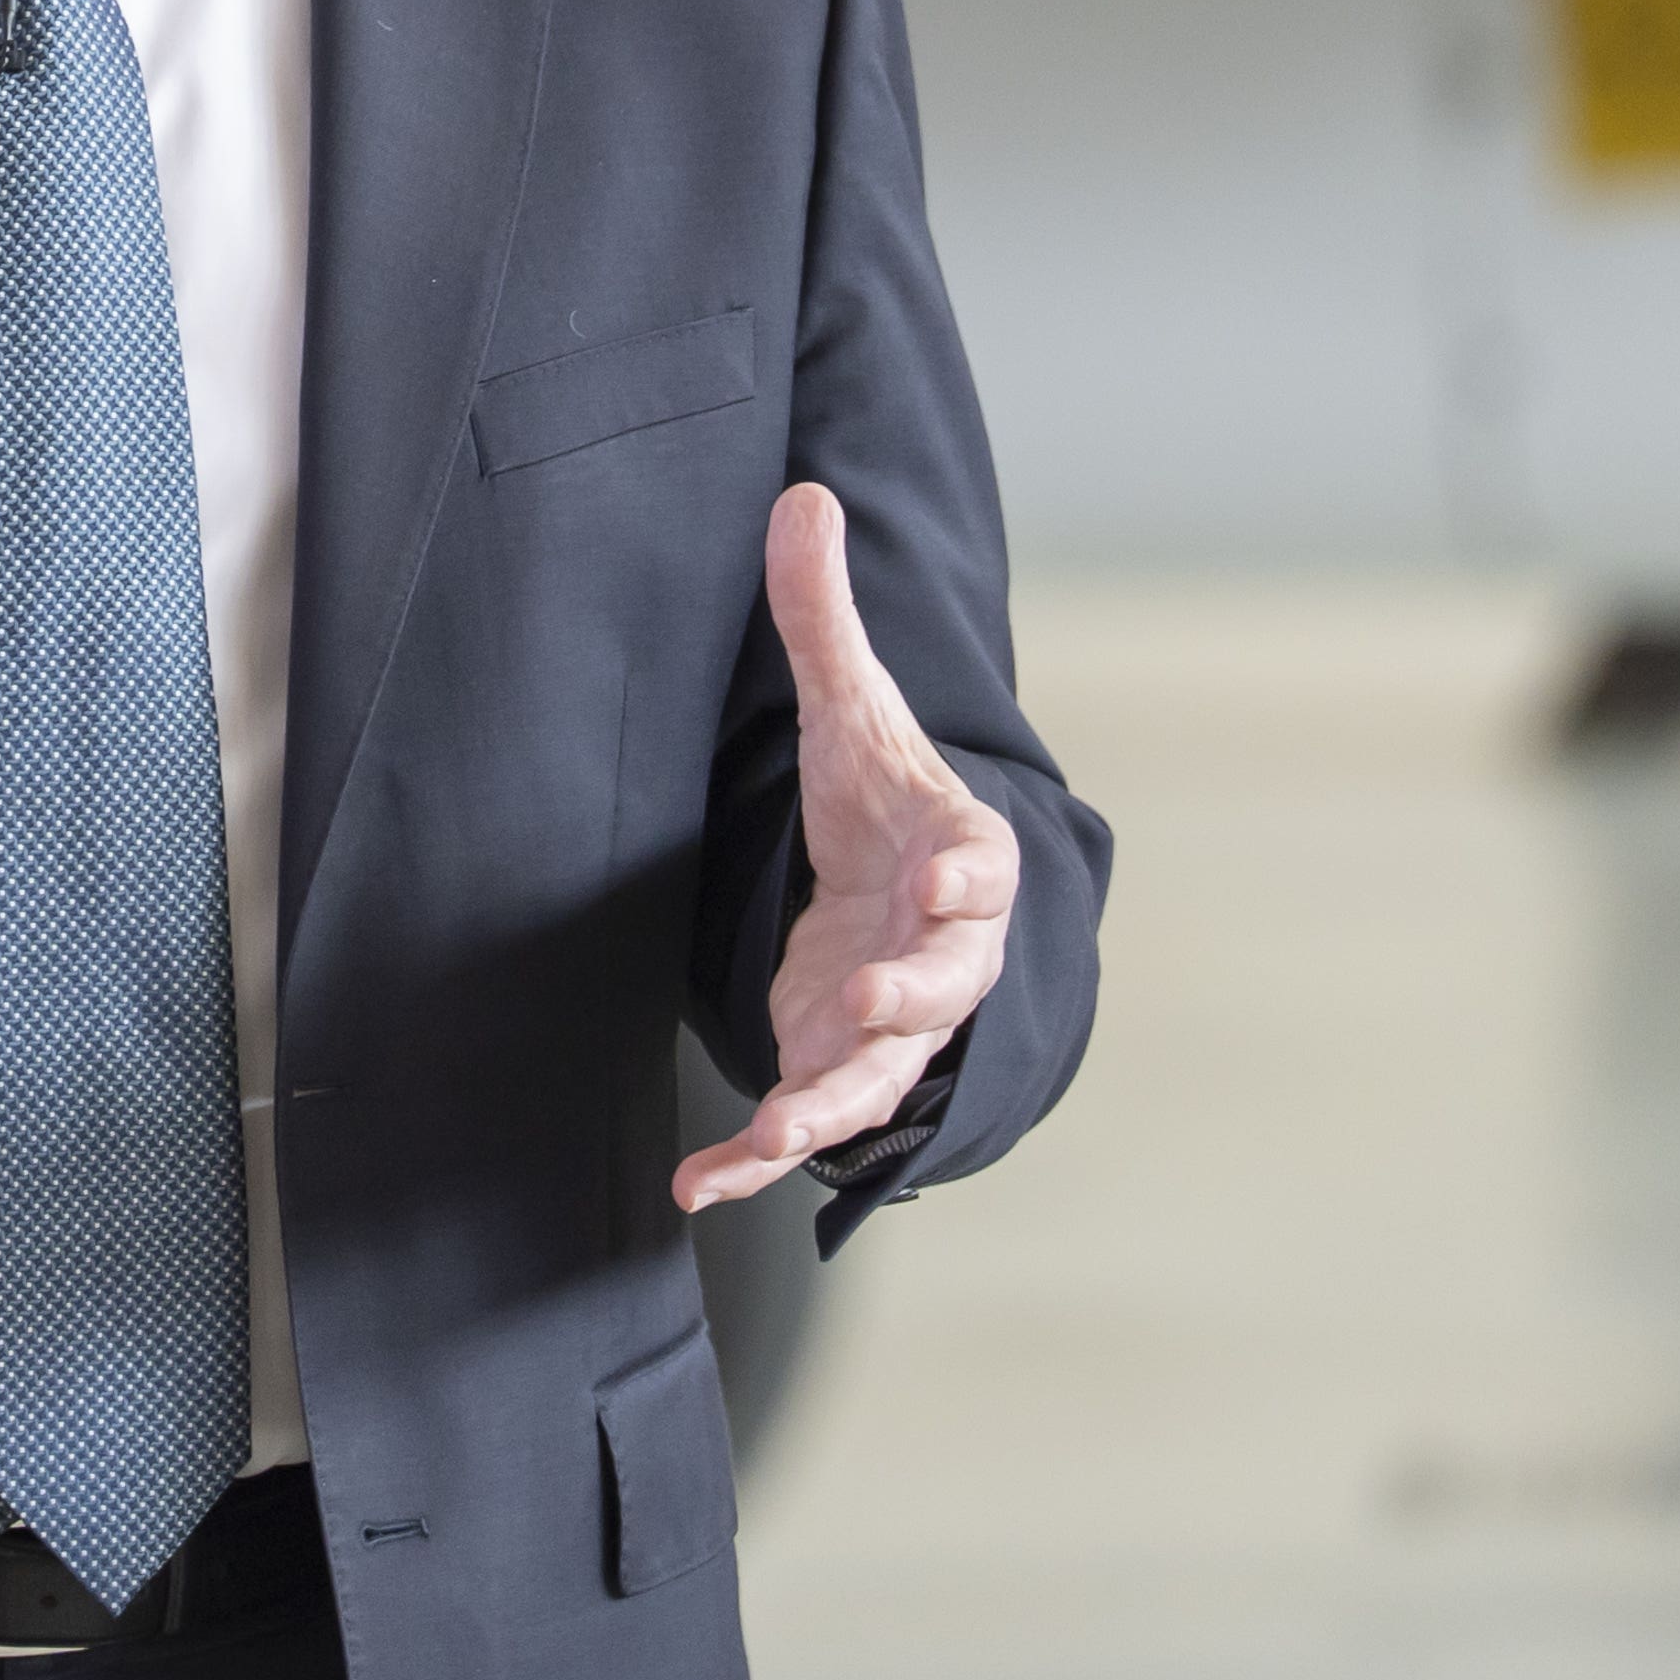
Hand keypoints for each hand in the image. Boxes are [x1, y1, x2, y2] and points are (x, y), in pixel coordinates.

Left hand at [673, 482, 1018, 1213]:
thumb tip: (802, 493)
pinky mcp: (837, 1068)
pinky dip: (763, 1160)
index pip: (977, 867)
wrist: (904, 897)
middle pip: (946, 983)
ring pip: (883, 1075)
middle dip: (915, 996)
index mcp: (957, 860)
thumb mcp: (851, 714)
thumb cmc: (886, 804)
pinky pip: (809, 1122)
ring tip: (783, 1130)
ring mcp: (893, 1026)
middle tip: (875, 998)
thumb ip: (824, 619)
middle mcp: (941, 955)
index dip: (962, 874)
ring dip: (836, 1103)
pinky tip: (703, 1186)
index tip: (938, 872)